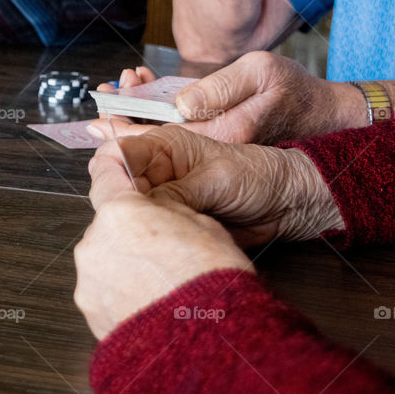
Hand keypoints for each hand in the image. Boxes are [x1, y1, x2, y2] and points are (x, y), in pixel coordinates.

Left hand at [75, 146, 252, 340]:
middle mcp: (94, 243)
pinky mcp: (91, 314)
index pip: (108, 176)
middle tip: (164, 251)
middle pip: (107, 227)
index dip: (117, 171)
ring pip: (104, 262)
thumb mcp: (203, 225)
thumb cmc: (212, 284)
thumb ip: (169, 209)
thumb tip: (159, 210)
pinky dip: (123, 296)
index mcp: (121, 212)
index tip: (117, 166)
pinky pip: (105, 294)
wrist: (207, 347)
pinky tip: (153, 306)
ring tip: (162, 285)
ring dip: (125, 268)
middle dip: (130, 235)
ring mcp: (88, 282)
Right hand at [89, 125, 343, 247]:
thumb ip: (174, 192)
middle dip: (112, 197)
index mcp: (162, 147)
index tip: (112, 193)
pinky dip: (143, 239)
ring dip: (127, 222)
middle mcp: (156, 171)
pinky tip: (140, 246)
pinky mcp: (170, 223)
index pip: (117, 153)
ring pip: (129, 212)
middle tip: (116, 215)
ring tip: (128, 233)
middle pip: (116, 185)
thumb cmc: (258, 176)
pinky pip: (148, 232)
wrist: (286, 204)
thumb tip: (139, 209)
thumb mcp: (214, 179)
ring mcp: (161, 199)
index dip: (108, 171)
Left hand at [91, 51, 368, 144]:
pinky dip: (161, 114)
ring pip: (165, 138)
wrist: (331, 118)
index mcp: (221, 136)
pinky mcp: (219, 147)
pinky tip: (150, 93)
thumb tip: (180, 104)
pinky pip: (181, 134)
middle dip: (125, 118)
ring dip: (141, 112)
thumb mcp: (261, 73)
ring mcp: (215, 152)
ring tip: (125, 85)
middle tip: (102, 95)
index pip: (160, 138)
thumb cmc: (298, 91)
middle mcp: (213, 151)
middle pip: (155, 143)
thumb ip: (219, 88)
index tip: (100, 115)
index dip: (125, 127)